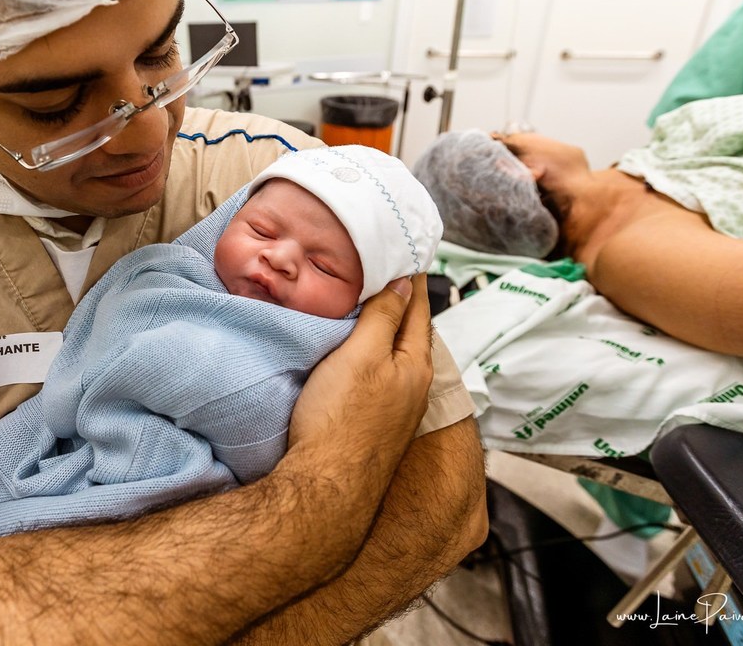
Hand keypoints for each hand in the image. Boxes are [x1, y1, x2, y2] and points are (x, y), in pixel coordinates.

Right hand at [288, 275, 433, 475]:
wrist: (325, 489)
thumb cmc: (341, 418)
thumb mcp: (362, 355)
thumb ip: (383, 318)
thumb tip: (405, 283)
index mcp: (416, 365)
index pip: (417, 309)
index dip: (411, 279)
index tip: (407, 252)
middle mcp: (414, 387)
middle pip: (410, 333)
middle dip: (401, 302)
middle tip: (387, 270)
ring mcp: (396, 410)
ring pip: (395, 356)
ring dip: (386, 329)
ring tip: (371, 304)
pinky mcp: (375, 425)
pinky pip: (381, 376)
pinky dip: (374, 353)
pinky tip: (357, 354)